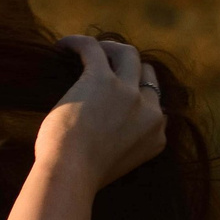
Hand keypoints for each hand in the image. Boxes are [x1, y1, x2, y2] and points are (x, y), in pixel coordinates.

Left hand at [36, 36, 167, 188]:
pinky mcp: (102, 79)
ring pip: (127, 53)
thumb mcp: (114, 163)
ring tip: (87, 50)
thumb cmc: (80, 176)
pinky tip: (61, 45)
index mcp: (157, 136)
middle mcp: (150, 112)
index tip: (115, 88)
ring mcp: (129, 93)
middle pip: (145, 72)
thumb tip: (98, 127)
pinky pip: (93, 48)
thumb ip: (120, 144)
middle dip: (127, 64)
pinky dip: (77, 43)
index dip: (136, 91)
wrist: (71, 175)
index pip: (154, 102)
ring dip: (108, 48)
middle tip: (104, 62)